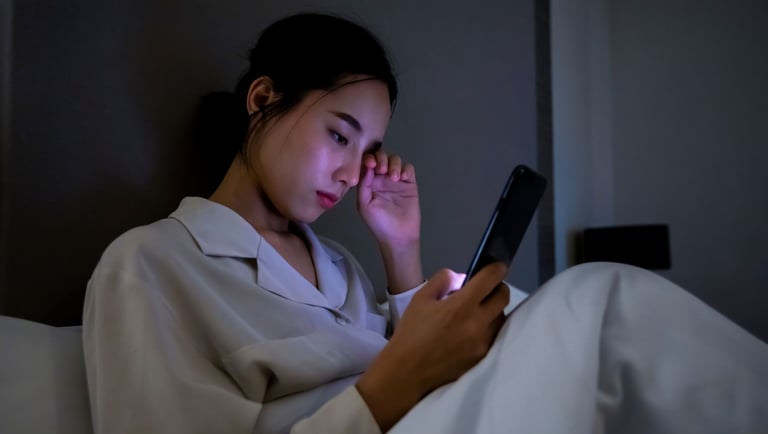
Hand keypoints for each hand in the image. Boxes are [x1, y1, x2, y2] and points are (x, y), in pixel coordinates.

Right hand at [356, 262, 509, 430]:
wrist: (407, 371)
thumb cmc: (411, 332)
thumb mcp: (420, 298)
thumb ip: (442, 280)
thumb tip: (462, 277)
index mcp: (461, 306)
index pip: (490, 279)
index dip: (497, 268)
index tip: (497, 266)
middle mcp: (477, 323)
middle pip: (503, 297)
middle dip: (497, 288)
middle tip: (485, 288)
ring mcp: (483, 342)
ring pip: (501, 317)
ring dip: (493, 309)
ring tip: (476, 311)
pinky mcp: (482, 357)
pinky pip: (494, 335)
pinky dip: (488, 327)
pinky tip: (473, 329)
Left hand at [357, 150, 419, 245]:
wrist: (398, 236)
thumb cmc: (379, 223)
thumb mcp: (364, 205)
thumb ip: (364, 185)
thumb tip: (367, 166)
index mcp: (368, 183)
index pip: (367, 163)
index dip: (368, 158)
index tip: (371, 163)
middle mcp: (381, 179)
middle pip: (381, 157)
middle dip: (382, 158)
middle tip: (382, 170)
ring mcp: (396, 180)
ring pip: (395, 160)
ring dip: (394, 164)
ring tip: (394, 178)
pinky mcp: (409, 184)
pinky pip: (408, 168)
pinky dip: (406, 169)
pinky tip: (402, 178)